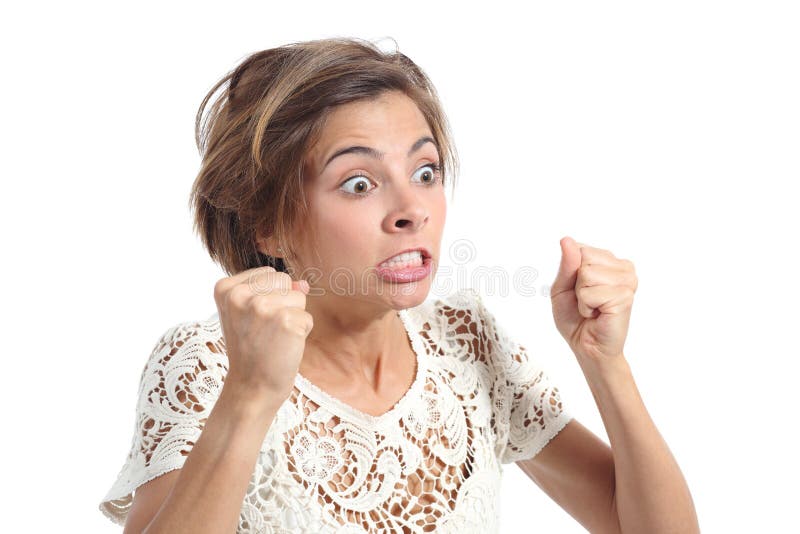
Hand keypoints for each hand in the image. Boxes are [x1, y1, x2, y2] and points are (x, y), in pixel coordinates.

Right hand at [213, 266, 313, 402]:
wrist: (251, 389)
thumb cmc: (251, 350)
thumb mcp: (249, 314)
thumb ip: (273, 291)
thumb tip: (303, 284)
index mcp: (226, 288)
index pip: (269, 274)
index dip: (269, 298)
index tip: (254, 322)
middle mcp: (240, 295)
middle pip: (284, 280)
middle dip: (282, 304)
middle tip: (265, 331)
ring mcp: (262, 308)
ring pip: (298, 297)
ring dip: (292, 318)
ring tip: (273, 339)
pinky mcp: (285, 321)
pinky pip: (307, 317)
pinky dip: (301, 333)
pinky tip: (282, 347)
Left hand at [550, 236, 637, 363]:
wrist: (587, 346)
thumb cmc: (575, 317)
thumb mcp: (561, 287)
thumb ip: (566, 264)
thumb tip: (567, 240)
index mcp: (608, 259)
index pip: (579, 248)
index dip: (570, 272)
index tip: (578, 289)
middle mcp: (622, 266)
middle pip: (584, 257)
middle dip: (576, 283)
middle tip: (587, 300)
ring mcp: (627, 280)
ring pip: (587, 273)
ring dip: (582, 296)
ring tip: (593, 307)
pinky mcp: (625, 295)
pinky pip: (591, 292)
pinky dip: (586, 306)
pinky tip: (598, 314)